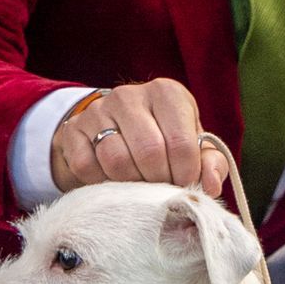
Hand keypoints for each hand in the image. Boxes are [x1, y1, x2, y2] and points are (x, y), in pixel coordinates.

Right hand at [51, 77, 227, 196]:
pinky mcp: (73, 130)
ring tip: (139, 185)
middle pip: (149, 152)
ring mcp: (97, 110)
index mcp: (167, 93)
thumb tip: (210, 185)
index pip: (181, 142)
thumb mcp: (193, 147)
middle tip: (161, 190)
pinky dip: (102, 183)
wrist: (113, 132)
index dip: (186, 175)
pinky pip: (87, 167)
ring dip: (131, 184)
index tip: (184, 185)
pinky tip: (113, 181)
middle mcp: (130, 95)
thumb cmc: (164, 142)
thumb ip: (210, 164)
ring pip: (116, 160)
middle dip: (159, 181)